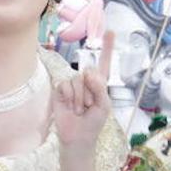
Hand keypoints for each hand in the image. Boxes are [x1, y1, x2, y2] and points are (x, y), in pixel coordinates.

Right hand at [52, 31, 113, 147]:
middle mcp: (86, 81)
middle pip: (88, 72)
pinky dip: (69, 97)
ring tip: (79, 109)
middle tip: (89, 106)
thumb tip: (88, 73)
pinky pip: (65, 85)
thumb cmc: (93, 122)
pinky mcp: (60, 90)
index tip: (110, 32)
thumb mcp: (103, 106)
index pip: (104, 63)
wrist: (77, 137)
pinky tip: (70, 107)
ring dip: (80, 97)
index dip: (107, 48)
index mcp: (99, 84)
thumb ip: (99, 88)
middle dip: (90, 91)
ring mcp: (72, 85)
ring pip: (76, 79)